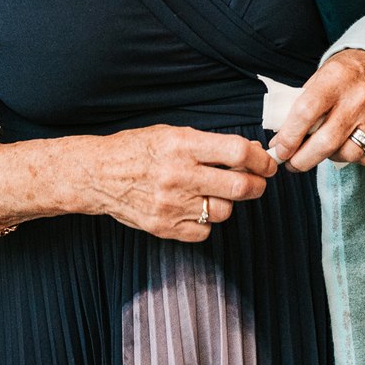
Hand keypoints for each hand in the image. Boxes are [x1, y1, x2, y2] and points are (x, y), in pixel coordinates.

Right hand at [86, 126, 275, 242]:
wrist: (97, 174)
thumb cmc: (137, 149)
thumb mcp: (172, 133)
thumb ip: (210, 144)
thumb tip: (250, 152)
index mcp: (182, 145)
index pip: (237, 152)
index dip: (260, 160)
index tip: (267, 163)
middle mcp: (179, 175)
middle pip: (239, 187)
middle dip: (257, 185)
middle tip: (257, 182)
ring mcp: (171, 205)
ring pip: (224, 211)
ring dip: (228, 203)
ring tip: (217, 193)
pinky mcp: (164, 227)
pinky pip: (204, 231)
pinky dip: (206, 221)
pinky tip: (196, 208)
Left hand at [267, 48, 364, 172]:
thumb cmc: (347, 72)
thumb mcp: (322, 75)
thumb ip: (303, 105)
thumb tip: (282, 141)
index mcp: (335, 79)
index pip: (306, 112)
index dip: (289, 136)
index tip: (279, 150)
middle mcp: (358, 98)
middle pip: (326, 141)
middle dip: (303, 160)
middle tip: (292, 164)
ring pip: (348, 154)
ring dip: (329, 157)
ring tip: (324, 149)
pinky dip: (354, 156)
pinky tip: (349, 144)